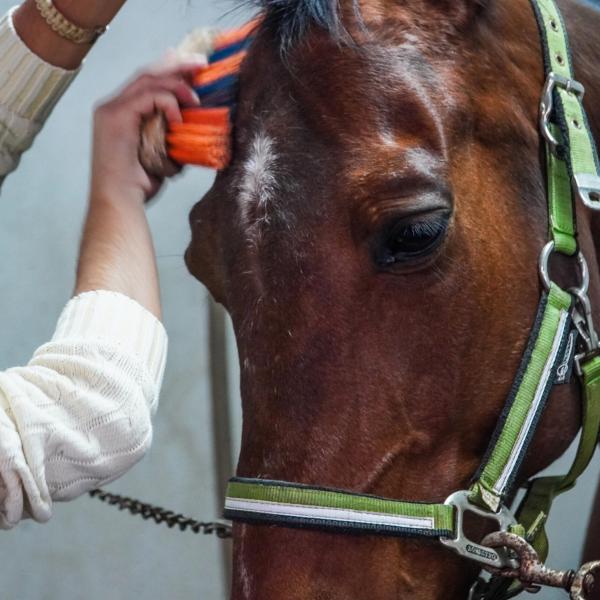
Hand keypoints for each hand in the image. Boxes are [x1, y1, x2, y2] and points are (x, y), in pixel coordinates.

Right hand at [90, 60, 203, 203]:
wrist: (120, 202)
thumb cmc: (138, 186)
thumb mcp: (162, 156)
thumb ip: (173, 138)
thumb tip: (195, 130)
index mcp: (121, 113)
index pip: (147, 82)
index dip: (171, 72)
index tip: (194, 70)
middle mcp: (112, 106)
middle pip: (147, 73)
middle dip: (176, 66)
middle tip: (201, 65)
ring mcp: (111, 109)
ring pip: (148, 80)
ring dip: (177, 85)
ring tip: (196, 99)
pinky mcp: (116, 116)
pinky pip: (148, 96)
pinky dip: (168, 103)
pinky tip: (180, 118)